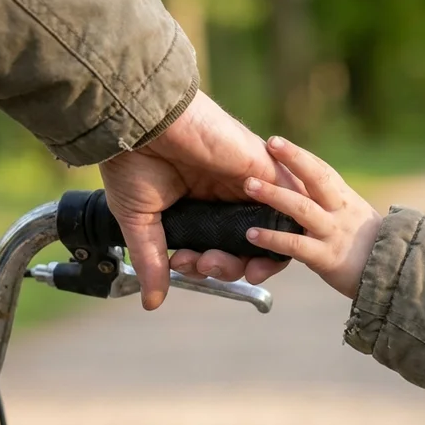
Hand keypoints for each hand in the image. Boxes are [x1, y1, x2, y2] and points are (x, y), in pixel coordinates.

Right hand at [98, 91, 299, 309]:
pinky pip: (291, 202)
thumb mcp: (140, 221)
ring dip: (257, 259)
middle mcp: (226, 195)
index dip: (210, 268)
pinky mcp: (264, 168)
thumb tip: (153, 302)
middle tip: (205, 267)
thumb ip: (152, 261)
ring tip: (233, 267)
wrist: (139, 122)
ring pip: (269, 232)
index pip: (219, 247)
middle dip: (230, 269)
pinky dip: (287, 228)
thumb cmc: (133, 162)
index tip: (187, 269)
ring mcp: (248, 182)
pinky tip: (271, 250)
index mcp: (198, 204)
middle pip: (247, 246)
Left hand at [241, 136, 381, 298]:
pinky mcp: (327, 257)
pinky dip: (272, 238)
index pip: (321, 170)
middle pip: (317, 177)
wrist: (396, 275)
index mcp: (344, 199)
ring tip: (249, 185)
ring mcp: (333, 232)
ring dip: (274, 195)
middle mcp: (339, 210)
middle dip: (293, 159)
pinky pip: (296, 245)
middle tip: (268, 145)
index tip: (276, 142)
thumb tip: (303, 193)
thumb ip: (329, 206)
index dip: (298, 155)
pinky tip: (251, 234)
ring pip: (302, 207)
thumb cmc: (368, 247)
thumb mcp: (352, 219)